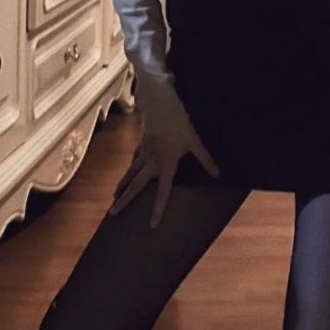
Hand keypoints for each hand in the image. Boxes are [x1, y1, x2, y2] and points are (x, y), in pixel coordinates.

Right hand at [109, 89, 219, 227]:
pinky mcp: (143, 144)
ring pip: (131, 173)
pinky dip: (130, 168)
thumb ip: (205, 159)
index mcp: (165, 165)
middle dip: (125, 200)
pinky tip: (128, 172)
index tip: (151, 225)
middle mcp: (152, 162)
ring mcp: (144, 153)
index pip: (162, 193)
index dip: (157, 210)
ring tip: (114, 198)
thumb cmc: (179, 123)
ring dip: (122, 186)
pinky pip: (135, 160)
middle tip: (112, 213)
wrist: (161, 104)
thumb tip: (217, 173)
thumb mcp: (195, 141)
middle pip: (136, 186)